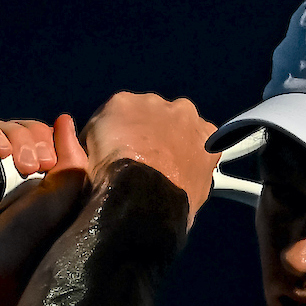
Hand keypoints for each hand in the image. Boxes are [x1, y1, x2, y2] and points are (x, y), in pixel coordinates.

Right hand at [0, 114, 88, 276]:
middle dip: (36, 138)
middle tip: (39, 165)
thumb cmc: (22, 236)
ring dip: (18, 136)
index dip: (51, 140)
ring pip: (1, 127)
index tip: (53, 163)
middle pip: (25, 129)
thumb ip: (72, 159)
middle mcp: (4, 167)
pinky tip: (0, 150)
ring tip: (24, 164)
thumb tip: (64, 119)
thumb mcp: (60, 197)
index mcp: (33, 175)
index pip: (45, 138)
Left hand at [81, 92, 219, 223]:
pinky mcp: (123, 103)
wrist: (145, 198)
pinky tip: (100, 152)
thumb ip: (194, 173)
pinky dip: (101, 130)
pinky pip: (108, 115)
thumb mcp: (198, 191)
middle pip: (164, 118)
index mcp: (206, 134)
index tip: (162, 159)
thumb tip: (184, 181)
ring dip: (127, 129)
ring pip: (136, 113)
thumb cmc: (172, 202)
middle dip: (151, 133)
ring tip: (115, 157)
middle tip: (137, 157)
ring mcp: (153, 104)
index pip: (192, 135)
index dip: (174, 147)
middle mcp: (184, 112)